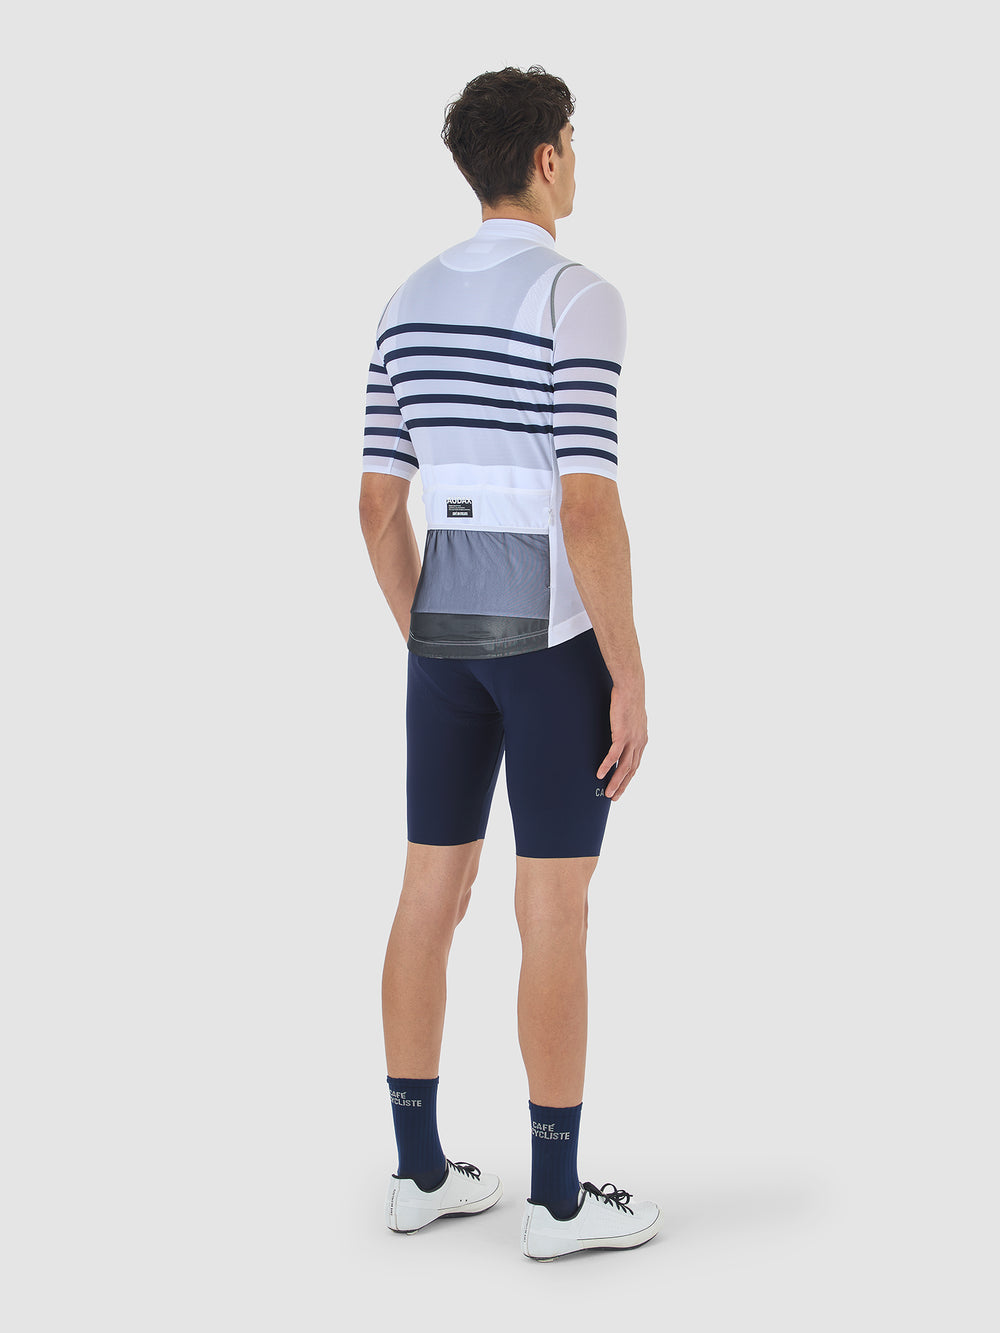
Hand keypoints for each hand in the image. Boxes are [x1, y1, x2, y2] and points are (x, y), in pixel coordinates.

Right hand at [596, 682, 647, 799]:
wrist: (631, 686)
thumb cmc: (628, 698)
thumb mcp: (631, 717)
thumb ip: (628, 728)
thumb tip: (620, 732)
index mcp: (642, 739)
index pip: (636, 764)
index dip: (628, 778)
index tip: (621, 787)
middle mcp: (639, 742)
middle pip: (631, 770)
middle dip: (622, 785)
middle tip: (614, 797)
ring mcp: (632, 739)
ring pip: (624, 766)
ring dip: (615, 781)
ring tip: (607, 793)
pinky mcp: (622, 734)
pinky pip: (614, 755)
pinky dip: (607, 766)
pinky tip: (600, 774)